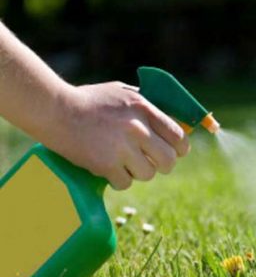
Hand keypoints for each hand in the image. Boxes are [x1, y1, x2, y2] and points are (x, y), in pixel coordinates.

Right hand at [46, 82, 189, 189]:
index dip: (180, 148)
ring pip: (148, 174)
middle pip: (169, 160)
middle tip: (151, 163)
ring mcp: (122, 147)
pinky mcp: (106, 165)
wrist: (55, 110)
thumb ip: (148, 106)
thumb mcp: (123, 93)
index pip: (178, 136)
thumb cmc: (90, 101)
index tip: (176, 152)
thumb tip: (173, 122)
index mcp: (144, 108)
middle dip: (163, 165)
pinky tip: (109, 169)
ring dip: (138, 172)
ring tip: (124, 163)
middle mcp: (137, 128)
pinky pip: (125, 183)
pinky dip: (118, 180)